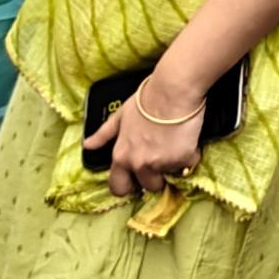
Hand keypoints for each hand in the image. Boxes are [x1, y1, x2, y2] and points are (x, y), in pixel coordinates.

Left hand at [87, 73, 211, 198]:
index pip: (118, 187)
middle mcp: (139, 164)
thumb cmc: (146, 99)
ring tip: (175, 146)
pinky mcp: (183, 159)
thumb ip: (104, 134)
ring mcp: (161, 163)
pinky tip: (188, 138)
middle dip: (156, 178)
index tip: (136, 181)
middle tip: (162, 161)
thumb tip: (88, 145)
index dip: (127, 186)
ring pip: (169, 176)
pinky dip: (190, 154)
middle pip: (149, 187)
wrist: (172, 90)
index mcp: (122, 156)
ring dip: (173, 166)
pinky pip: (188, 163)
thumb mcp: (121, 115)